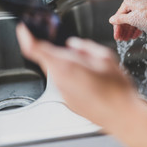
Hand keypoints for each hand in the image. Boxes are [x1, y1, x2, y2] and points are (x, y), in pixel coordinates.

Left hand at [16, 23, 138, 126]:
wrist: (122, 116)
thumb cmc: (116, 90)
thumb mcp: (106, 58)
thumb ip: (86, 47)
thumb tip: (75, 45)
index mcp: (67, 66)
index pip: (35, 49)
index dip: (27, 37)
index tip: (25, 30)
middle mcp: (60, 81)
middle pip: (51, 59)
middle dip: (63, 53)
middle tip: (83, 53)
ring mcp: (64, 93)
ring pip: (60, 71)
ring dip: (72, 66)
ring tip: (95, 71)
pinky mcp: (70, 102)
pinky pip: (66, 84)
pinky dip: (76, 79)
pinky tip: (95, 82)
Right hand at [109, 0, 146, 40]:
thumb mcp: (133, 19)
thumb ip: (120, 20)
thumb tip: (112, 20)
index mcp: (130, 0)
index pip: (119, 15)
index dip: (117, 28)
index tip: (116, 36)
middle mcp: (136, 0)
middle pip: (126, 17)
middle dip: (124, 30)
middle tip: (122, 39)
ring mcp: (143, 4)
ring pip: (133, 18)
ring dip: (130, 30)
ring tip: (128, 39)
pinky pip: (140, 18)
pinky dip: (137, 26)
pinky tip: (135, 35)